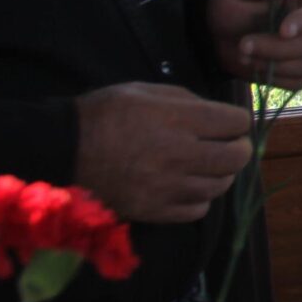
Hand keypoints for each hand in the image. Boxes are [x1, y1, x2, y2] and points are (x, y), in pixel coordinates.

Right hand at [72, 82, 251, 224]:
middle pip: (237, 158)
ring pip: (220, 185)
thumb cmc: (104, 114)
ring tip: (207, 165)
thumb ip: (186, 101)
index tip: (231, 122)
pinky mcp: (153, 210)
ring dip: (220, 173)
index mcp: (178, 120)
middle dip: (239, 148)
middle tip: (228, 143)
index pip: (237, 122)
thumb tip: (218, 115)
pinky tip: (188, 185)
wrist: (62, 150)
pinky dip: (200, 198)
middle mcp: (178, 155)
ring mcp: (166, 187)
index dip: (239, 120)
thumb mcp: (145, 91)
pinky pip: (197, 209)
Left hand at [205, 0, 301, 90]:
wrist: (221, 30)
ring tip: (243, 54)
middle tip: (243, 45)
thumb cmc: (234, 1)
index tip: (283, 31)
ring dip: (273, 65)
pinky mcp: (298, 71)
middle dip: (276, 48)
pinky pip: (298, 82)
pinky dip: (275, 78)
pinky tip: (254, 66)